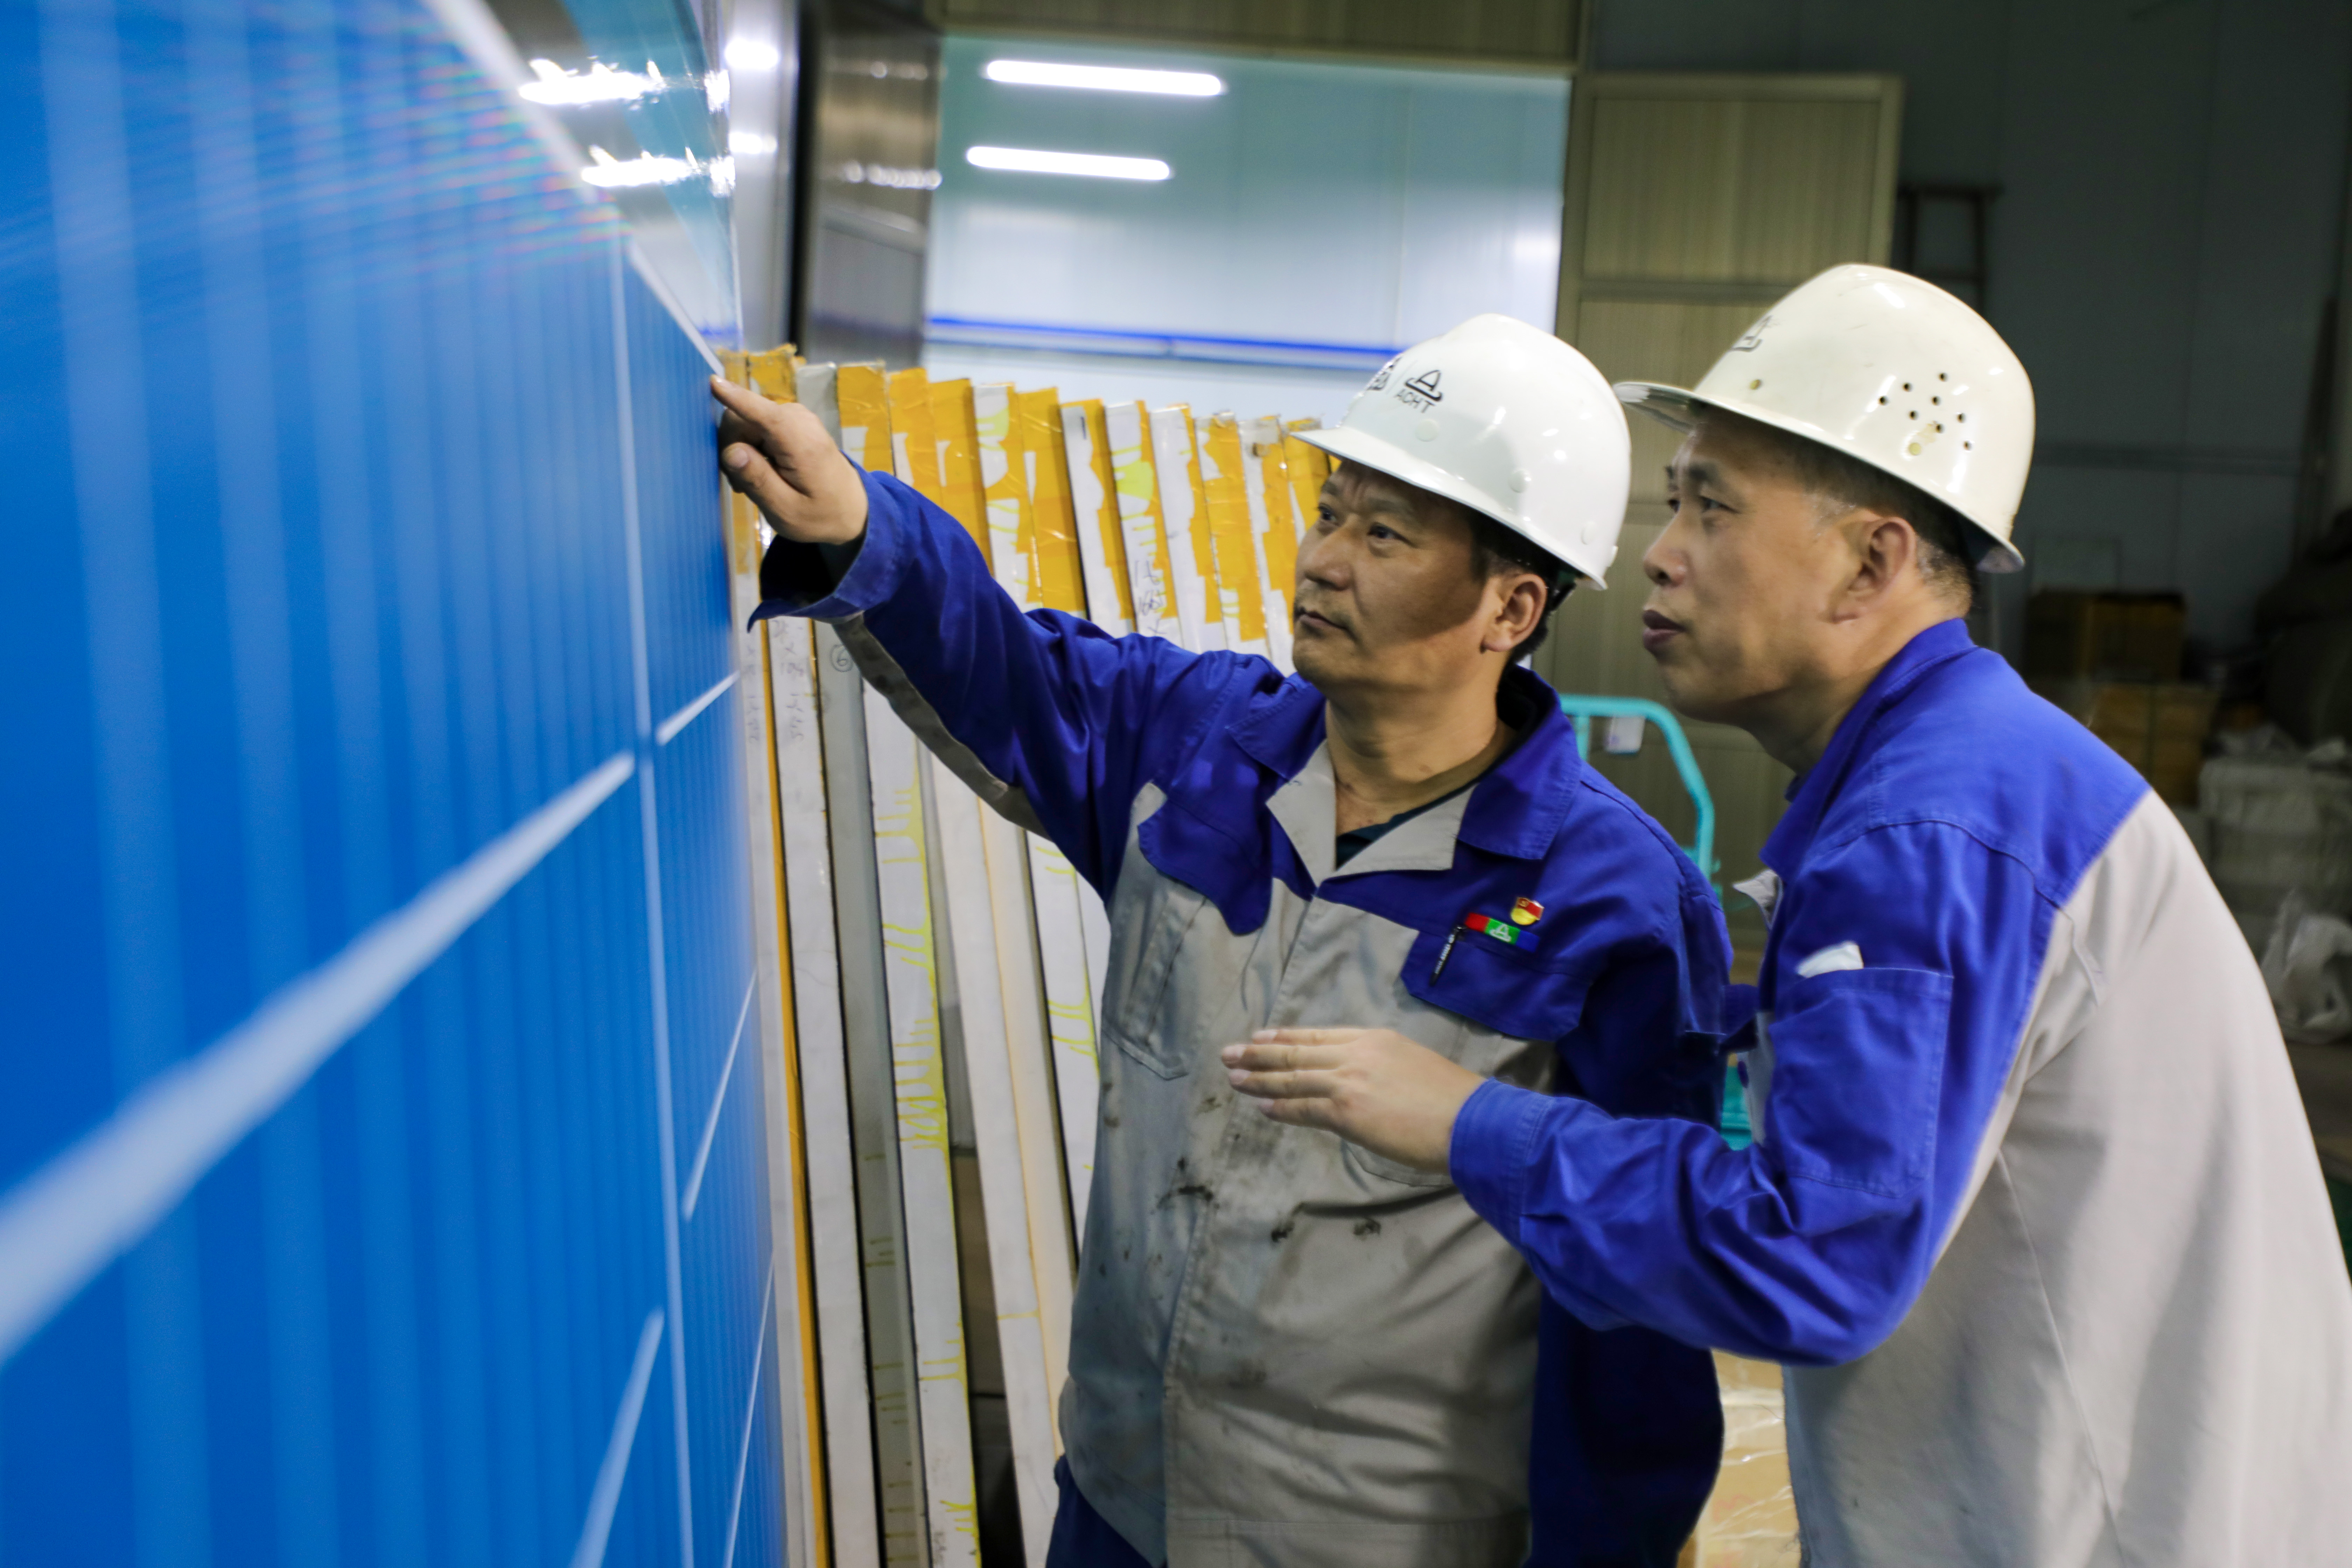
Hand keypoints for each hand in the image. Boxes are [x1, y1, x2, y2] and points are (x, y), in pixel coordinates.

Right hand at [709, 377, 869, 545]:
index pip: (763, 414)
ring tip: (755, 484)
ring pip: (746, 422)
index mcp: (801, 444)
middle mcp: (798, 420)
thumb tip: (731, 452)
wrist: (851, 510)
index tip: (713, 382)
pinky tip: (761, 472)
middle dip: (731, 448)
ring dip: (740, 451)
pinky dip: (751, 448)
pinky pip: (757, 425)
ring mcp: (795, 417)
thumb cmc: (821, 516)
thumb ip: (758, 480)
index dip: (735, 398)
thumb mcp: (787, 511)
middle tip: (740, 486)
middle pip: (743, 419)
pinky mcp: (791, 421)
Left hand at [1221, 1028, 1482, 1174]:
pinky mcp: (1346, 1111)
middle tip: (1230, 1053)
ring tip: (1234, 1077)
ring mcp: (1349, 1081)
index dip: (1286, 1037)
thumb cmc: (1453, 1101)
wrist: (1470, 1120)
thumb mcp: (1413, 1066)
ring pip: (1294, 1078)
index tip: (1262, 1036)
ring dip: (1260, 1079)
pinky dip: (1281, 1108)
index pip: (1319, 1036)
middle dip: (1260, 1053)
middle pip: (1297, 1052)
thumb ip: (1382, 1067)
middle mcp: (1356, 1053)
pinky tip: (1263, 1107)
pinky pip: (1304, 1108)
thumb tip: (1363, 1082)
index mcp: (1374, 1039)